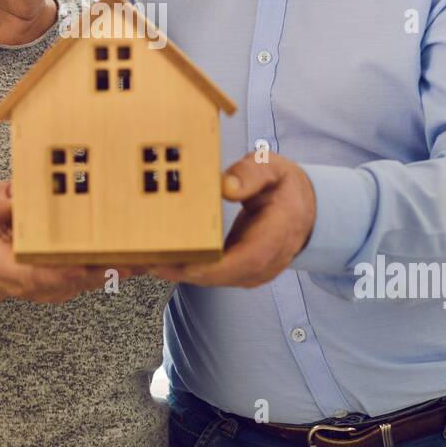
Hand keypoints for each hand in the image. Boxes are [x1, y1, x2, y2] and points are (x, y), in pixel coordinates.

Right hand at [0, 181, 144, 303]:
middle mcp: (40, 284)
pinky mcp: (68, 285)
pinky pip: (94, 278)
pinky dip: (114, 268)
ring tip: (146, 258)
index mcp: (15, 270)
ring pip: (91, 282)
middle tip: (133, 261)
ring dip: (118, 271)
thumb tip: (14, 193)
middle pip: (77, 281)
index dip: (65, 273)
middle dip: (106, 271)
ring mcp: (55, 288)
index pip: (42, 275)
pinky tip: (138, 257)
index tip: (82, 266)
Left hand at [151, 152, 315, 287]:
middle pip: (222, 275)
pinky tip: (158, 258)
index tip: (180, 263)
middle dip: (182, 271)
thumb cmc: (283, 186)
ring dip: (178, 272)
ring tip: (143, 259)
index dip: (212, 267)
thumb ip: (252, 173)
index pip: (247, 259)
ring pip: (212, 279)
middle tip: (146, 260)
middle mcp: (266, 261)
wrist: (302, 209)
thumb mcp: (273, 168)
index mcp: (278, 234)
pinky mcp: (240, 273)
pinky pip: (211, 275)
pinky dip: (184, 269)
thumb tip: (227, 186)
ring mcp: (253, 272)